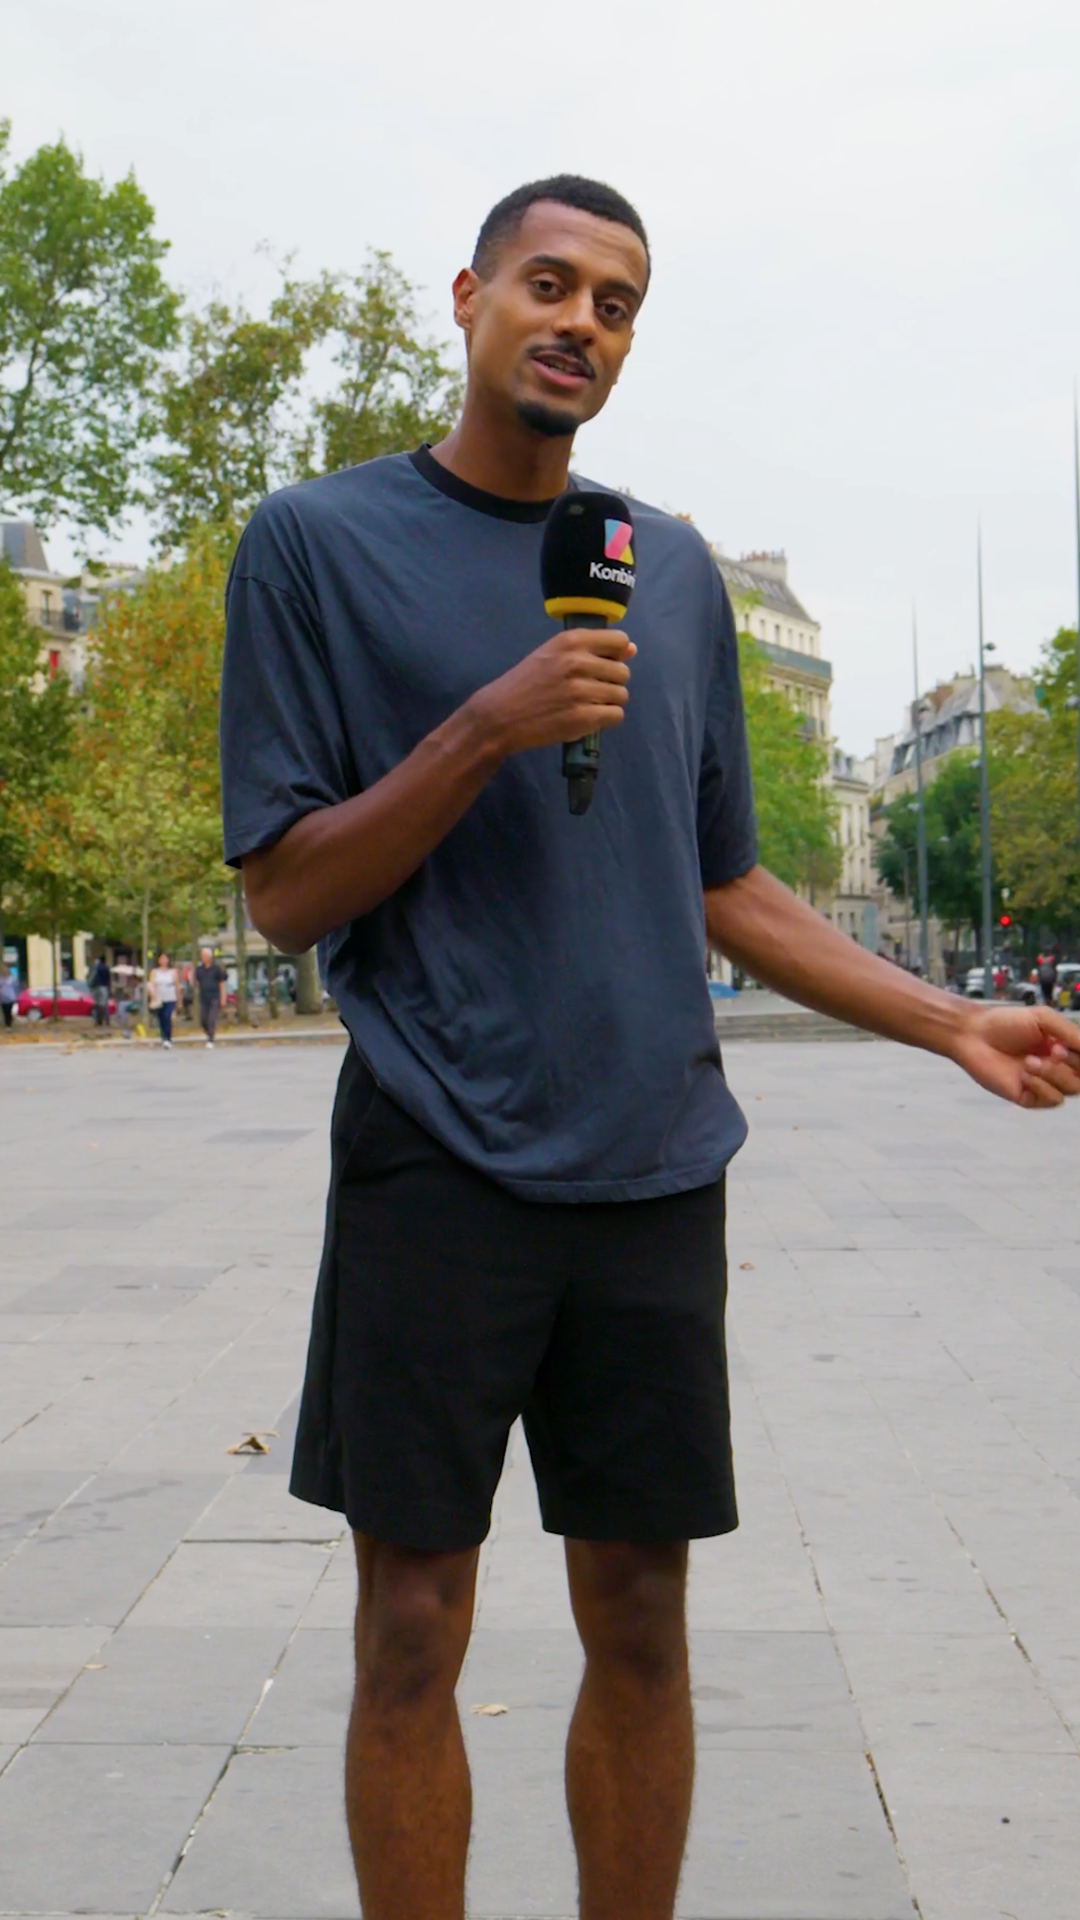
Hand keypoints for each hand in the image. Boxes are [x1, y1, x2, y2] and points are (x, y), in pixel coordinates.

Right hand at [468, 628, 634, 758]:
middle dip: (611, 683)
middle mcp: (578, 662)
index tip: (601, 665)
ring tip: (586, 705)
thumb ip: (592, 649)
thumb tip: (632, 649)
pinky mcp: (583, 718)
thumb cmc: (525, 682)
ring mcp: (581, 691)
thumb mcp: (553, 654)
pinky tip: (587, 717)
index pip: (619, 640)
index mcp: (571, 641)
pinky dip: (605, 719)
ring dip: (608, 702)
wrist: (500, 715)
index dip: (615, 655)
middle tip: (588, 690)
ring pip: (621, 695)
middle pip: (623, 672)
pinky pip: (616, 715)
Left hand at [951, 1002, 1079, 1107]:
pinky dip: (1042, 1088)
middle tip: (1052, 1051)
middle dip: (1069, 1065)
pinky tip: (1024, 1076)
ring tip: (1029, 1062)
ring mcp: (1043, 1083)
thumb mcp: (1043, 1019)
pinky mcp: (1027, 1097)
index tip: (1061, 1045)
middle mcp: (1056, 1066)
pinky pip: (1050, 1100)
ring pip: (1069, 1090)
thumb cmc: (1006, 1023)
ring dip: (1054, 1075)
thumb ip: (1070, 1032)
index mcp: (1062, 1048)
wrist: (973, 1036)